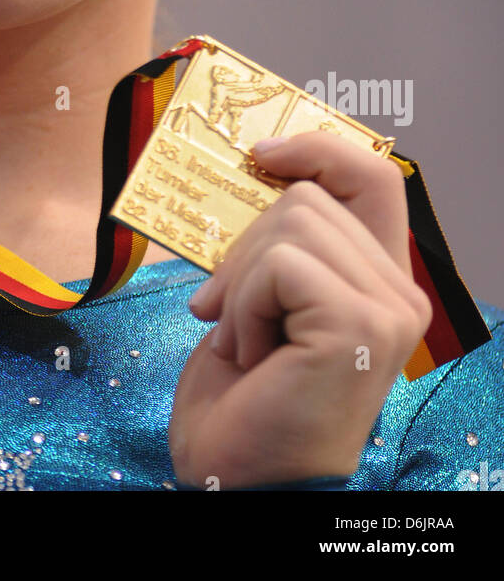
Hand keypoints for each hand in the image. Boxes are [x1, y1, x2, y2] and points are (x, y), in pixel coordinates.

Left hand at [168, 132, 432, 488]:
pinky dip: (243, 305)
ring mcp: (386, 310)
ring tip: (245, 342)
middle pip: (310, 196)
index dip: (320, 147)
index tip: (262, 153)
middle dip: (244, 246)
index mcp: (380, 282)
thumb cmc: (244, 399)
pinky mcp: (358, 324)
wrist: (235, 478)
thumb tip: (260, 169)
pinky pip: (278, 265)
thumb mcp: (263, 299)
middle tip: (226, 313)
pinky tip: (251, 355)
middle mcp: (399, 295)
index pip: (376, 176)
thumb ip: (282, 243)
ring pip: (289, 224)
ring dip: (241, 284)